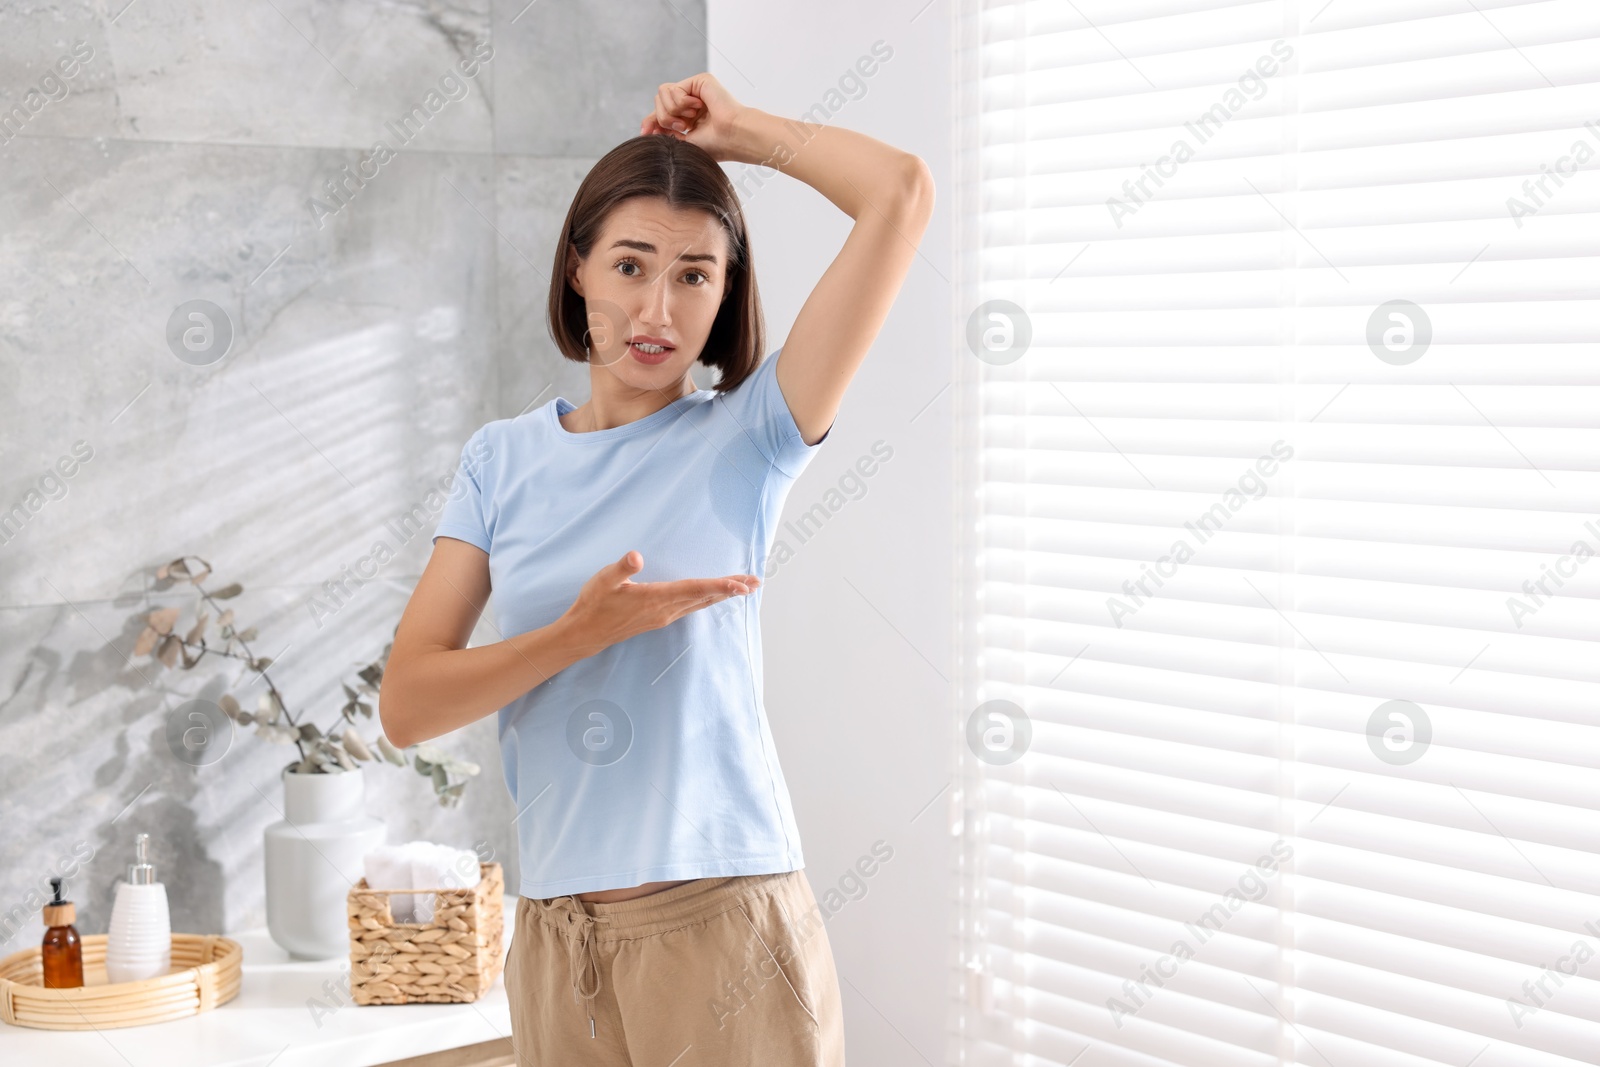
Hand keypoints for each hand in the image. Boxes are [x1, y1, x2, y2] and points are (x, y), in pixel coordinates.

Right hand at [559, 550, 759, 655]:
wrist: (585, 634)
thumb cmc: (594, 604)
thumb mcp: (603, 580)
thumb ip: (621, 568)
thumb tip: (636, 556)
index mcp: (656, 598)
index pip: (695, 589)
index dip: (720, 586)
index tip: (742, 584)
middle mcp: (665, 610)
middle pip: (705, 597)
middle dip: (732, 589)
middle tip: (757, 581)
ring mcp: (664, 616)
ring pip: (701, 603)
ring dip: (723, 595)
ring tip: (744, 587)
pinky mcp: (660, 619)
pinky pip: (692, 607)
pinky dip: (708, 599)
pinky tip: (714, 596)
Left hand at [638, 72, 745, 162]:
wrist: (732, 136)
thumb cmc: (714, 144)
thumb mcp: (683, 142)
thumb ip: (665, 133)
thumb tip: (646, 129)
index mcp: (688, 119)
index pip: (661, 114)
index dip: (651, 121)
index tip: (645, 133)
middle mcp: (691, 104)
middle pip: (658, 103)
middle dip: (664, 118)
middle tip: (683, 128)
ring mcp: (695, 92)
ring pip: (662, 94)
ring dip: (672, 111)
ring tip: (690, 119)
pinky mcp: (699, 81)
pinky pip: (673, 89)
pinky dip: (681, 102)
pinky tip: (698, 107)